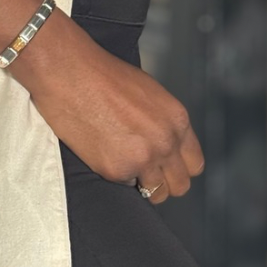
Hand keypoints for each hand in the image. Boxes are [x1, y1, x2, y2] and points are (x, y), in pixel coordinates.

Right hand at [14, 10, 204, 203]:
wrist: (71, 72)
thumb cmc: (105, 76)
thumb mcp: (150, 94)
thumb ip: (164, 124)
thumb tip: (164, 146)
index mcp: (178, 120)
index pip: (195, 164)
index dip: (178, 167)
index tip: (164, 165)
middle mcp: (166, 142)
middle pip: (180, 185)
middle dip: (163, 181)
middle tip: (144, 170)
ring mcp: (143, 158)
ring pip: (155, 194)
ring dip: (141, 183)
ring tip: (122, 161)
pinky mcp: (116, 170)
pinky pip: (124, 187)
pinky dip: (114, 175)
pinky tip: (102, 151)